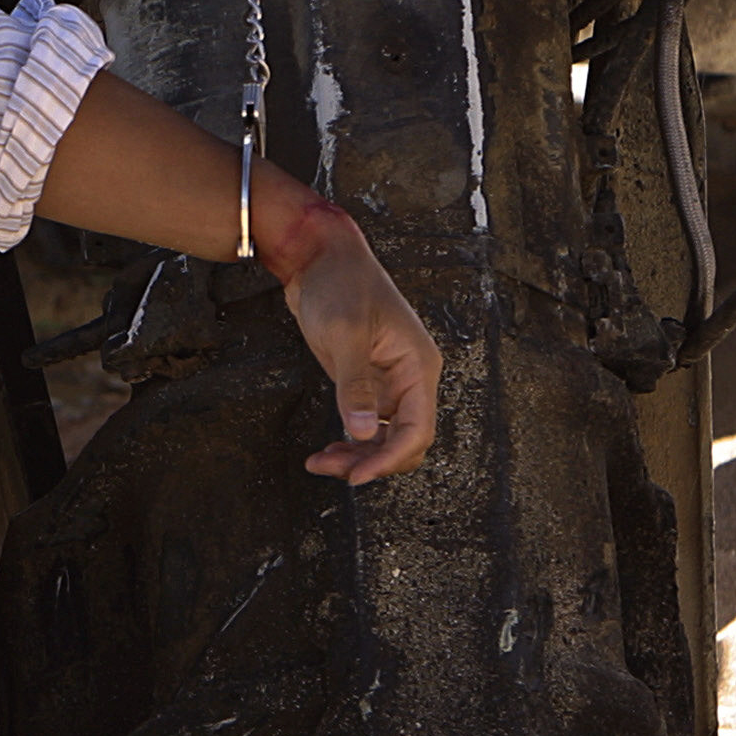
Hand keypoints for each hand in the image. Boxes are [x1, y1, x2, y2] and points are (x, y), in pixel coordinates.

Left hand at [265, 201, 439, 483]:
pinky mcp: (364, 381)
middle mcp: (409, 378)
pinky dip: (349, 441)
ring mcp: (387, 381)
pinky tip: (325, 450)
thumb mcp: (345, 333)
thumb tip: (363, 431)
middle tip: (332, 470)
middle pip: (403, 441)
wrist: (318, 259)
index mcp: (417, 366)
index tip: (357, 476)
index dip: (389, 459)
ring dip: (357, 456)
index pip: (417, 429)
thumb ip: (355, 385)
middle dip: (371, 461)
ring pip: (383, 437)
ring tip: (319, 463)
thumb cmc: (339, 285)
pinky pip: (365, 424)